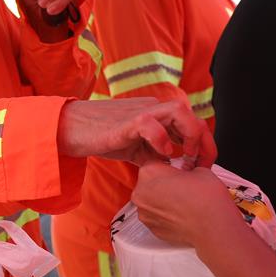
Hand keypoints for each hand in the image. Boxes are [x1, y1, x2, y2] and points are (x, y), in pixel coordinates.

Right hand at [57, 98, 216, 166]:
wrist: (71, 129)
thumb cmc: (100, 137)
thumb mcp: (135, 148)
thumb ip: (154, 154)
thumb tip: (173, 167)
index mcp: (156, 114)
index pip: (190, 122)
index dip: (204, 143)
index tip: (204, 165)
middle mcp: (152, 108)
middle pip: (191, 114)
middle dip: (204, 140)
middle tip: (202, 164)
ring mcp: (140, 112)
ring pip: (178, 111)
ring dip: (189, 134)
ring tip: (186, 156)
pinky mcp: (126, 122)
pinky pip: (150, 123)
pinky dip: (162, 139)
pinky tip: (163, 154)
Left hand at [131, 161, 239, 246]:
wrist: (214, 229)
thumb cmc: (208, 200)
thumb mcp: (199, 169)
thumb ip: (185, 167)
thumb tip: (185, 170)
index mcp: (149, 173)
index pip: (153, 162)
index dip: (168, 166)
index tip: (178, 171)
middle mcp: (141, 193)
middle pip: (149, 182)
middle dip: (163, 183)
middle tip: (182, 187)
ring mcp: (144, 213)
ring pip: (150, 200)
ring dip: (162, 199)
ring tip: (183, 202)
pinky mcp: (151, 228)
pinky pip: (155, 216)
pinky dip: (165, 214)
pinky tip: (181, 214)